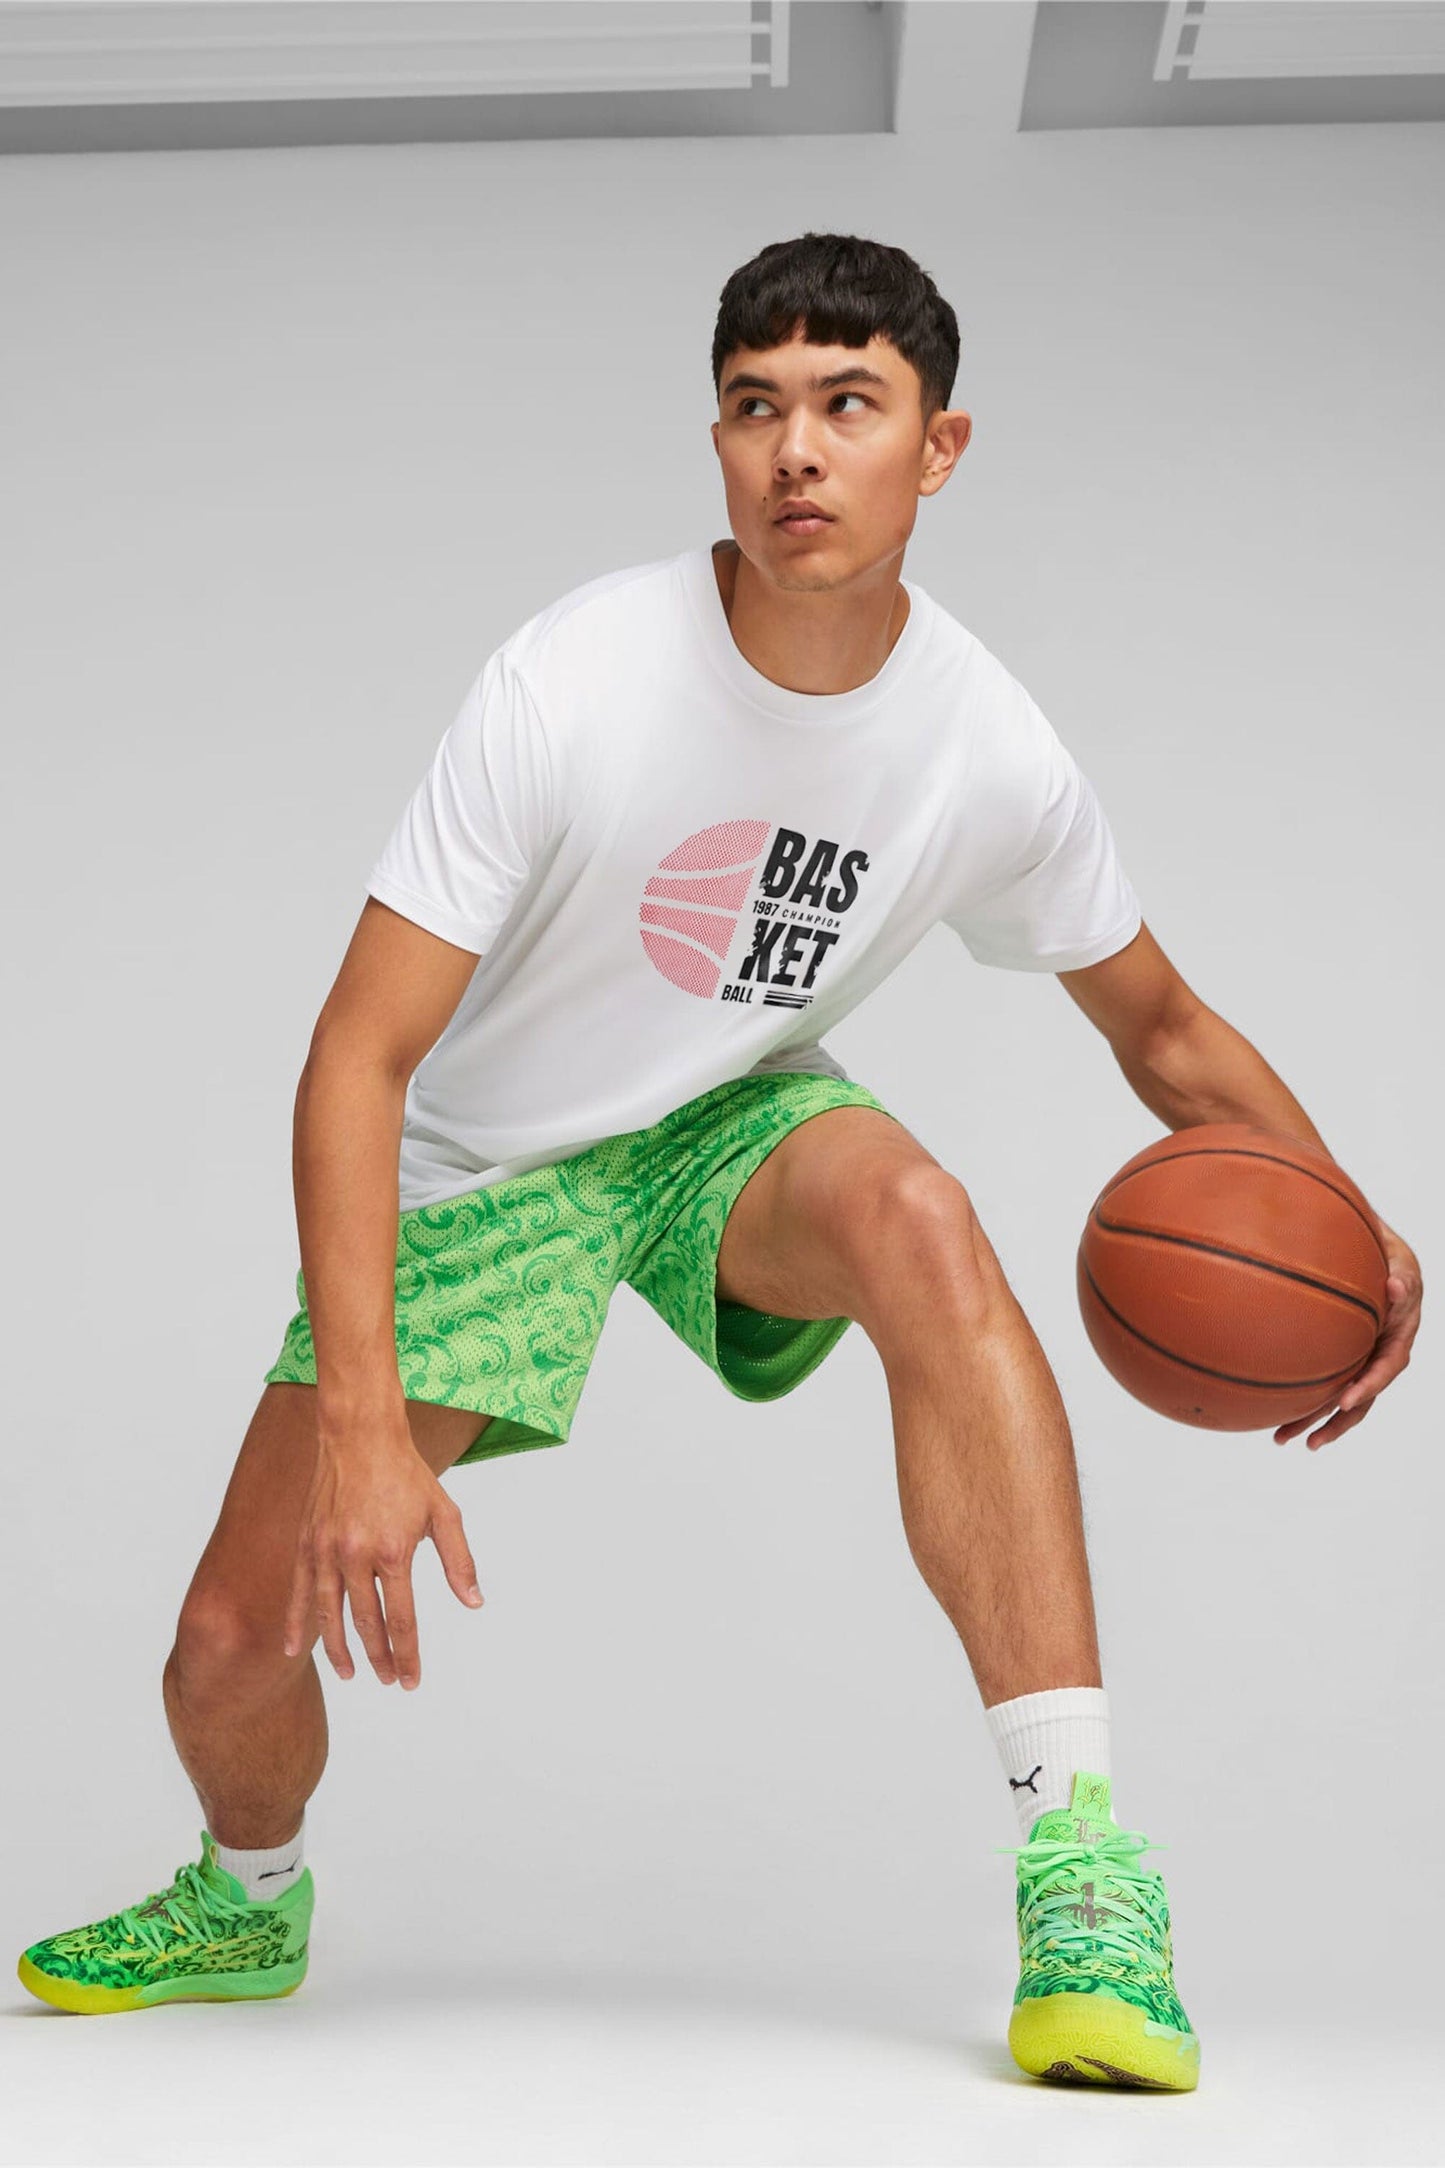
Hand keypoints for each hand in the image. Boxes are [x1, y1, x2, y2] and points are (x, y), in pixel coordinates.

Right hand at [282, 1412, 483, 1687]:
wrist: (360, 1437)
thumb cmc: (407, 1474)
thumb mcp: (445, 1514)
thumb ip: (459, 1561)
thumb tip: (474, 1603)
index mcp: (394, 1551)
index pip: (402, 1619)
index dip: (408, 1654)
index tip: (412, 1680)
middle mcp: (356, 1555)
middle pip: (367, 1623)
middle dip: (379, 1658)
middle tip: (390, 1681)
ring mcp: (326, 1551)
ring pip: (330, 1615)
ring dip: (339, 1651)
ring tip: (350, 1676)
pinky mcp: (306, 1544)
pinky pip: (300, 1592)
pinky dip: (297, 1624)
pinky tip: (294, 1650)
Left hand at [1274, 1217, 1421, 1450]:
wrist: (1377, 1258)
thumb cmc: (1390, 1261)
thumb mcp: (1401, 1265)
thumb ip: (1401, 1277)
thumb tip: (1396, 1287)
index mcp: (1397, 1340)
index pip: (1386, 1369)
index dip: (1368, 1387)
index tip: (1345, 1402)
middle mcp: (1377, 1358)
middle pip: (1358, 1399)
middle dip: (1333, 1423)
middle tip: (1308, 1443)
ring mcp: (1357, 1361)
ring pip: (1336, 1399)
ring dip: (1311, 1421)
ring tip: (1280, 1439)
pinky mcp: (1339, 1359)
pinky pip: (1321, 1382)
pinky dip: (1300, 1396)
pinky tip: (1272, 1409)